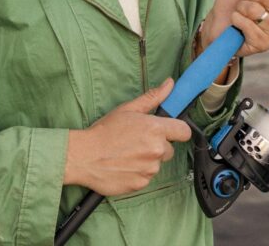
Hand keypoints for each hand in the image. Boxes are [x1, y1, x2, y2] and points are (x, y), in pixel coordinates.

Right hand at [63, 78, 191, 195]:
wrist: (84, 156)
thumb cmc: (104, 131)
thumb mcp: (128, 109)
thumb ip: (153, 98)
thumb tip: (170, 84)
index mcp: (155, 129)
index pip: (184, 132)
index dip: (177, 131)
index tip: (169, 131)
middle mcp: (156, 150)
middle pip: (169, 149)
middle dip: (157, 146)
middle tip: (137, 142)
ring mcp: (149, 169)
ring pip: (157, 164)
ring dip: (147, 160)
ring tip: (127, 154)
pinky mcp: (141, 184)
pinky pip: (146, 177)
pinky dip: (138, 173)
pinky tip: (124, 165)